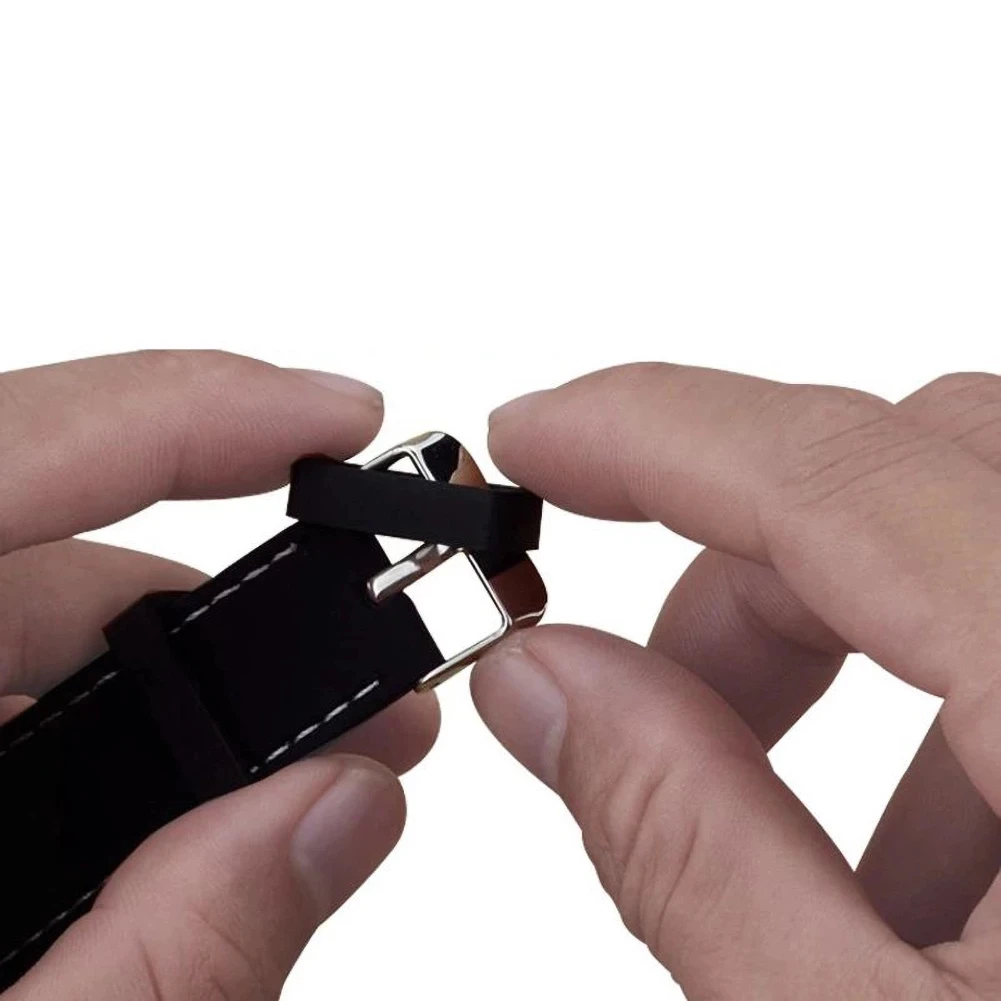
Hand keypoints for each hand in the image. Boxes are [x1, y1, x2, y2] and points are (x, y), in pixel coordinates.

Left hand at [0, 351, 439, 999]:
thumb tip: (342, 808)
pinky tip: (165, 818)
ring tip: (278, 781)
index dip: (181, 410)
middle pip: (37, 563)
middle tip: (355, 685)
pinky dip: (91, 732)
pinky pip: (1, 691)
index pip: (9, 457)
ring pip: (21, 630)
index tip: (334, 415)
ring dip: (165, 690)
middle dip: (215, 616)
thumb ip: (170, 956)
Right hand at [474, 363, 1000, 999]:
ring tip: (798, 827)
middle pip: (897, 477)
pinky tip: (943, 871)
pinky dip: (945, 686)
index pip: (827, 466)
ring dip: (837, 631)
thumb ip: (680, 839)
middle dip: (733, 570)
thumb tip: (544, 686)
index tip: (535, 435)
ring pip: (969, 529)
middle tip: (637, 694)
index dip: (646, 427)